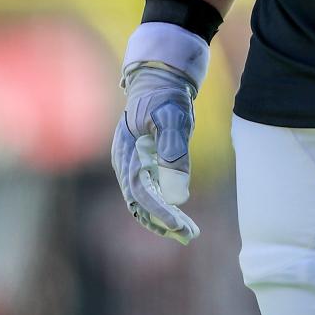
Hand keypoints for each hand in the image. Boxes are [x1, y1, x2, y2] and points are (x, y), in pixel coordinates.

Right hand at [111, 62, 199, 244]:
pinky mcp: (140, 165)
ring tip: (188, 233)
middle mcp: (124, 162)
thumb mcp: (173, 118)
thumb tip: (178, 193)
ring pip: (141, 202)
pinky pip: (146, 193)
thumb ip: (174, 151)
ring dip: (162, 220)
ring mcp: (130, 164)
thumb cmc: (166, 96)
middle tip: (189, 235)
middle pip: (139, 202)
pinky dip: (161, 207)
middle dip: (162, 222)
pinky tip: (179, 217)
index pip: (140, 191)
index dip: (159, 211)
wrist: (159, 79)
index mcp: (127, 151)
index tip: (179, 225)